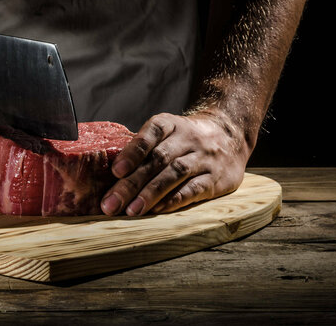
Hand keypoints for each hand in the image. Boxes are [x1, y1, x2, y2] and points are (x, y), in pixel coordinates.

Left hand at [100, 111, 250, 215]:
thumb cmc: (184, 139)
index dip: (133, 152)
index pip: (151, 133)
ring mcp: (203, 158)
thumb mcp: (167, 132)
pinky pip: (194, 189)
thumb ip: (142, 148)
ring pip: (175, 174)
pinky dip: (173, 200)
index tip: (116, 171)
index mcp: (171, 125)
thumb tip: (105, 173)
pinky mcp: (216, 178)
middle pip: (157, 160)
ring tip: (131, 210)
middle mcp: (188, 139)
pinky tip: (157, 210)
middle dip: (131, 183)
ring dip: (150, 194)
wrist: (230, 135)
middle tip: (111, 203)